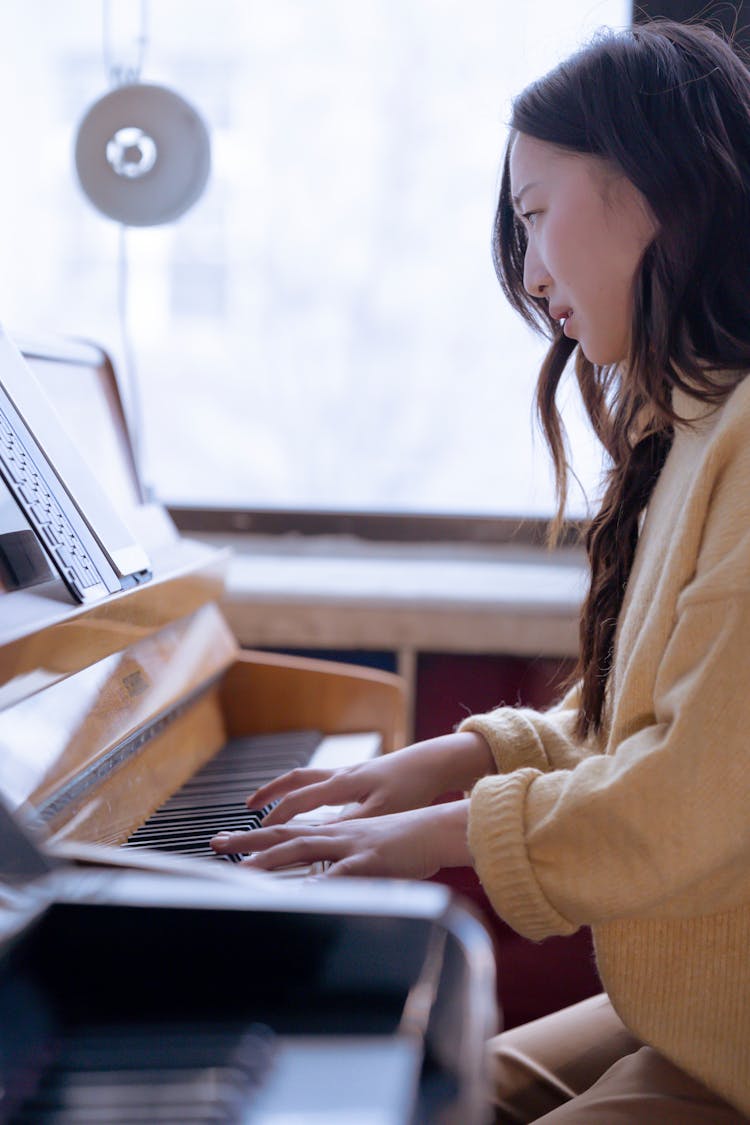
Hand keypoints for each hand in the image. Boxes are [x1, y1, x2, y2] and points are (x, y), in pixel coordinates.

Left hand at [211, 799, 471, 878]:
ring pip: (303, 848)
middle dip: (248, 841)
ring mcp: (352, 844)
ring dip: (270, 860)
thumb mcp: (372, 852)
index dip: (258, 835)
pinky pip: (340, 872)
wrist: (442, 827)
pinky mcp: (371, 859)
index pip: (289, 830)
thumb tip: (327, 882)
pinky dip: (319, 883)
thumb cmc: (411, 843)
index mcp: (337, 831)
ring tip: (242, 873)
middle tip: (216, 844)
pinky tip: (300, 894)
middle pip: (284, 834)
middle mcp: (338, 833)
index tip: (230, 841)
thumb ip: (347, 864)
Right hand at [243, 731, 492, 827]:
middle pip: (294, 780)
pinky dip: (306, 792)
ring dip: (285, 790)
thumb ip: (350, 825)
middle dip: (269, 794)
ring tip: (269, 803)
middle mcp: (341, 774)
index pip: (298, 799)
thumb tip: (320, 839)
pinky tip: (309, 806)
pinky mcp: (360, 777)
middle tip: (247, 809)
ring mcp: (349, 773)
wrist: (433, 763)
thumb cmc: (411, 787)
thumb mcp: (381, 812)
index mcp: (342, 783)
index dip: (276, 816)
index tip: (258, 832)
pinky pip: (321, 782)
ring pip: (307, 778)